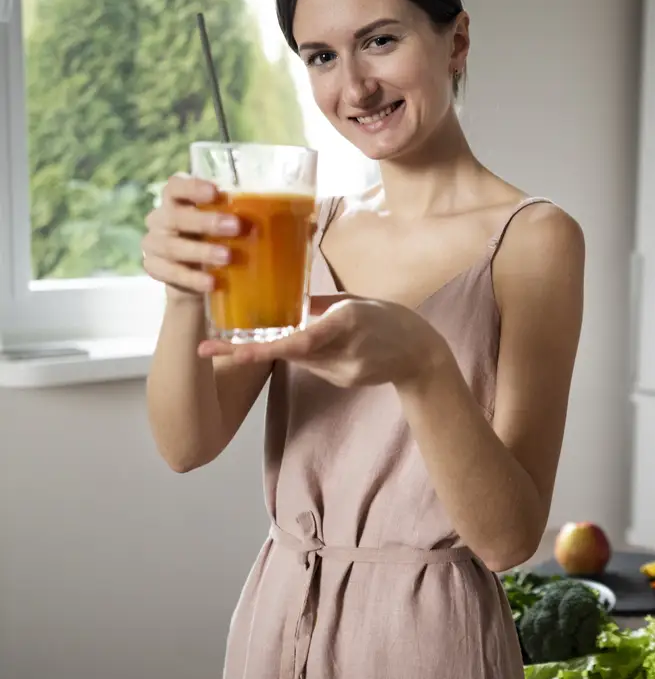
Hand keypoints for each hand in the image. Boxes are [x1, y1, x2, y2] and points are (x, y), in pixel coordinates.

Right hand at [141, 173, 240, 298]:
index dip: (192, 187)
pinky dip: (193, 279)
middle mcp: (162, 218)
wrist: (198, 276)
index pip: (176, 186)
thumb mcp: (231, 224)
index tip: (216, 192)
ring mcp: (154, 243)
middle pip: (175, 216)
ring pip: (172, 246)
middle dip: (206, 221)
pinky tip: (212, 283)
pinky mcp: (155, 268)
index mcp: (178, 200)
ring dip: (201, 251)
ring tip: (227, 257)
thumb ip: (248, 216)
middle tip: (235, 226)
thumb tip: (296, 216)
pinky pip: (170, 273)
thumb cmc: (219, 239)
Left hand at [197, 294, 449, 387]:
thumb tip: (289, 298)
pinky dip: (307, 354)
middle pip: (290, 352)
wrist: (422, 353)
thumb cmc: (390, 319)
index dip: (265, 347)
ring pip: (300, 358)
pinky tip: (319, 346)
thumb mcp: (357, 302)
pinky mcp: (347, 380)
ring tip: (266, 339)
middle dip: (250, 349)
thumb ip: (322, 305)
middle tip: (209, 347)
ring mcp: (347, 369)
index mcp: (349, 321)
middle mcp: (346, 349)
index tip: (234, 349)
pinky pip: (314, 365)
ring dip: (281, 347)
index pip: (300, 340)